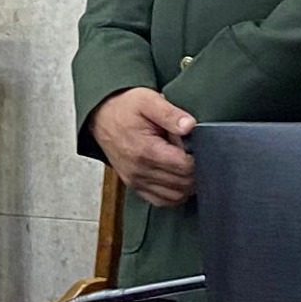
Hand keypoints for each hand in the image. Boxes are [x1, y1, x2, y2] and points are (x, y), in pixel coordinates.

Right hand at [91, 85, 198, 208]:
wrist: (100, 116)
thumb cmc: (124, 107)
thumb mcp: (148, 100)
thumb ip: (170, 113)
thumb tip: (190, 125)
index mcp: (145, 151)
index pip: (185, 167)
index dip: (199, 158)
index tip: (199, 146)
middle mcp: (139, 171)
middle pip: (183, 184)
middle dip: (195, 171)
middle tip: (195, 153)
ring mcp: (136, 180)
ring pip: (175, 196)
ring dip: (187, 184)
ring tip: (187, 165)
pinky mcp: (134, 185)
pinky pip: (161, 200)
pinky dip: (175, 194)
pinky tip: (178, 179)